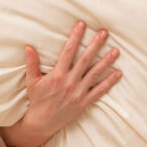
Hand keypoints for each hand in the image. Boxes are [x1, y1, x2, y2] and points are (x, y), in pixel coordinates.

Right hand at [14, 20, 122, 146]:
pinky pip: (99, 91)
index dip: (75, 37)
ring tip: (116, 50)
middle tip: (104, 33)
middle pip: (85, 60)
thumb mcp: (32, 81)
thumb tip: (28, 47)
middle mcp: (69, 82)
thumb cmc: (37, 99)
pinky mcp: (84, 102)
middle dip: (95, 45)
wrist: (43, 122)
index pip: (68, 52)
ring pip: (95, 74)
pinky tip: (118, 73)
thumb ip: (32, 63)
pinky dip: (109, 82)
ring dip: (106, 61)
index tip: (81, 24)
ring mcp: (78, 92)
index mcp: (57, 75)